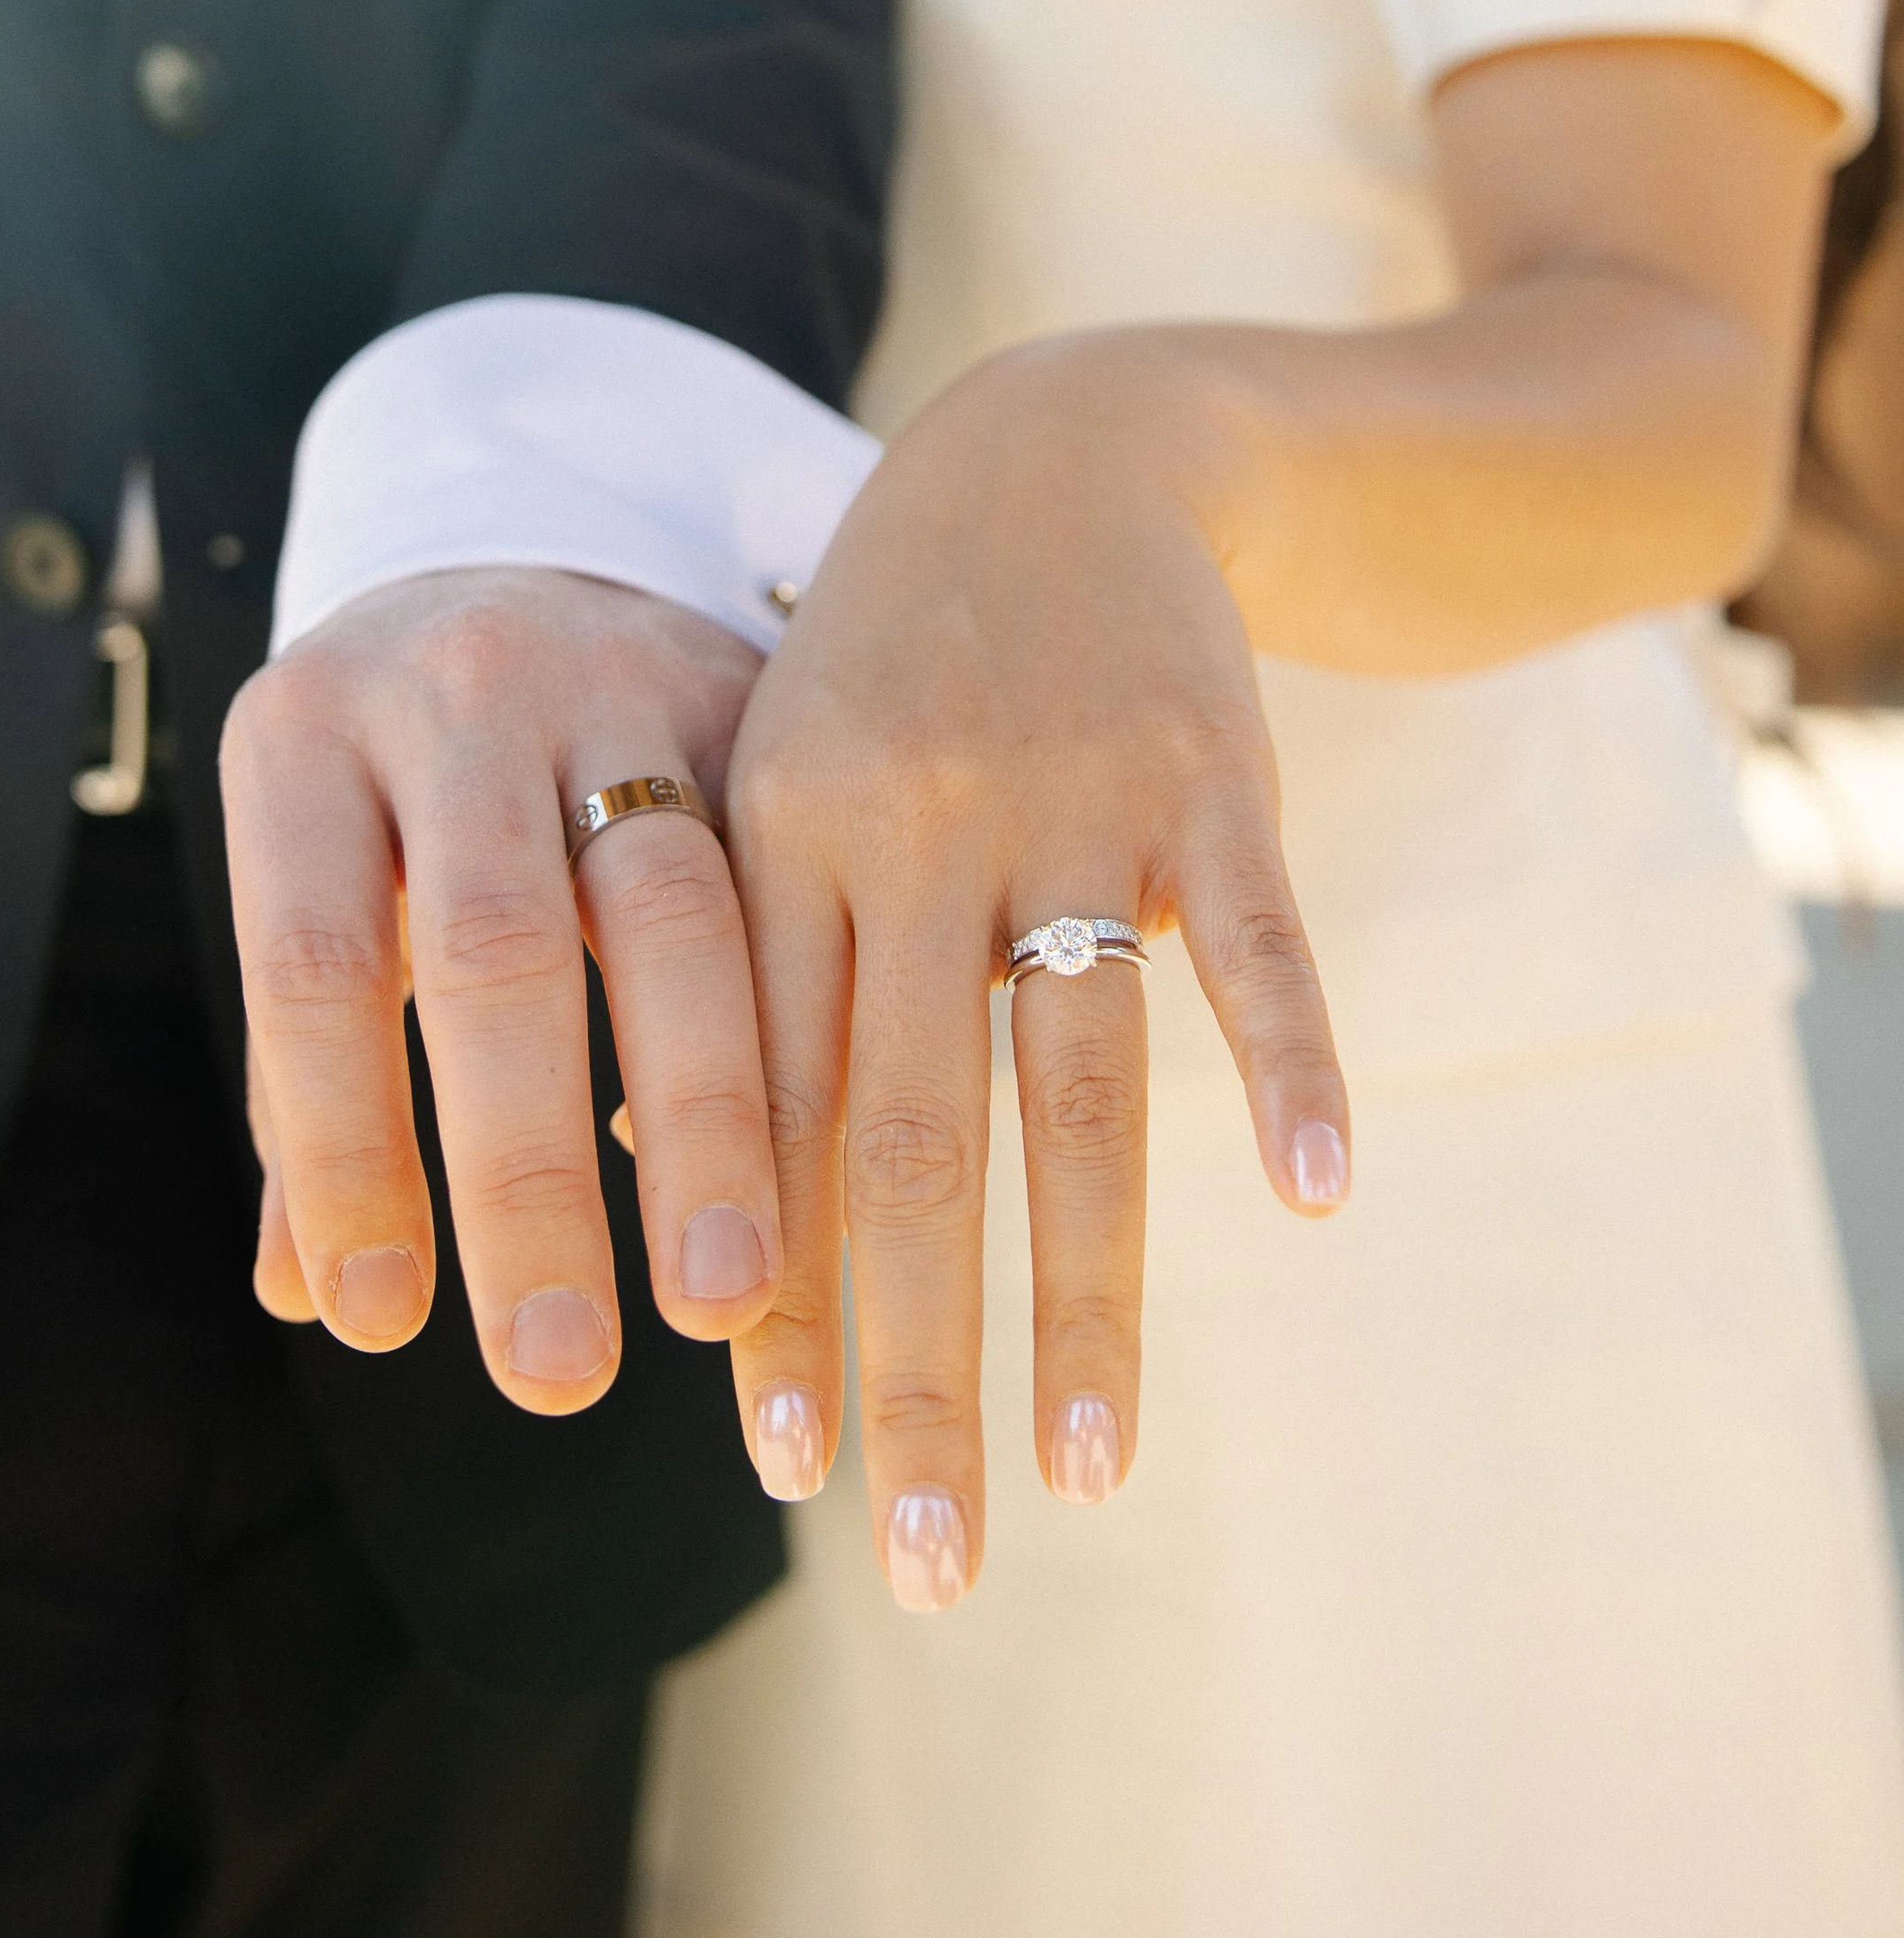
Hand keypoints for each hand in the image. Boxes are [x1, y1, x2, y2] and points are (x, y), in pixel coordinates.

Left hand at [222, 568, 780, 1411]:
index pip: (316, 964)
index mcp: (308, 738)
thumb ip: (310, 1074)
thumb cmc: (388, 784)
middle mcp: (459, 692)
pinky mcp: (748, 697)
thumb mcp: (316, 881)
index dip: (347, 1147)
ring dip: (700, 1123)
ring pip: (674, 912)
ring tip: (721, 1302)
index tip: (382, 1322)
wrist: (511, 565)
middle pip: (498, 946)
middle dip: (525, 1172)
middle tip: (558, 1371)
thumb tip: (312, 1289)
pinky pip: (791, 881)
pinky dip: (805, 1035)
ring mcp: (618, 679)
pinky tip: (828, 1170)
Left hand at [722, 341, 1347, 1603]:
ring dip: (1084, 1286)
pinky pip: (1252, 937)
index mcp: (777, 837)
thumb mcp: (781, 780)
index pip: (771, 1110)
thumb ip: (747, 974)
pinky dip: (1290, 1062)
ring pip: (1076, 1077)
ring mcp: (1069, 798)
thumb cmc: (888, 659)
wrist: (1050, 450)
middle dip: (911, 1354)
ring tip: (1083, 1466)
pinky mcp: (1209, 773)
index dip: (777, 1295)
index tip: (778, 1473)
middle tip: (917, 1552)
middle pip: (911, 1132)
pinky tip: (1316, 1199)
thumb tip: (687, 1211)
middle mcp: (912, 827)